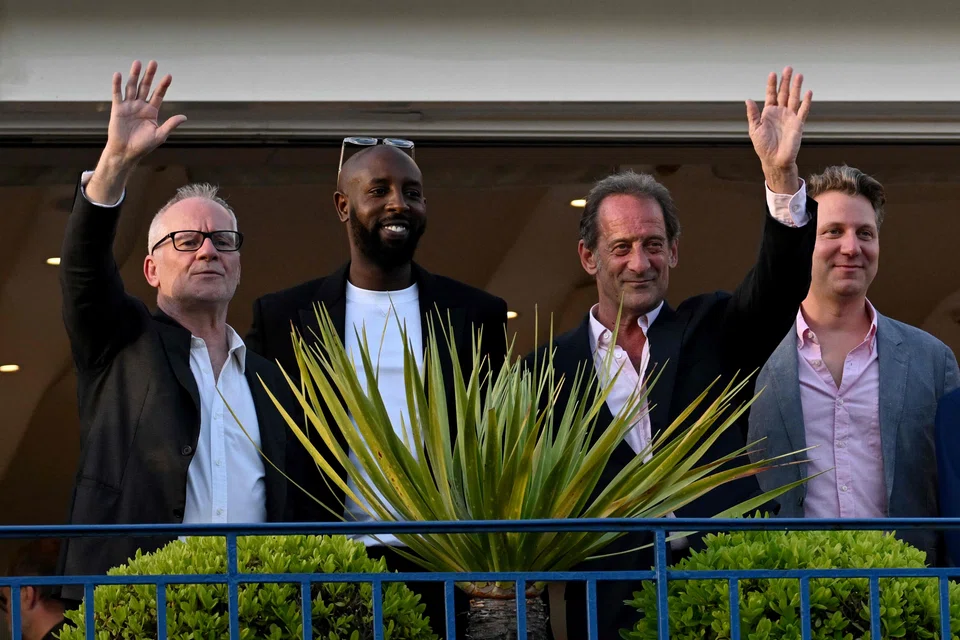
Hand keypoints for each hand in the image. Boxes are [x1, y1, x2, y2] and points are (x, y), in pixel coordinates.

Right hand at [87, 60, 186, 203]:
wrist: (126, 153)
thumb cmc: (143, 146)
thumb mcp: (160, 135)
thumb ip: (170, 124)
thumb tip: (184, 117)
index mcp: (151, 111)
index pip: (158, 95)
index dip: (163, 86)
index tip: (169, 76)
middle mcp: (140, 106)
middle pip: (145, 87)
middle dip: (149, 75)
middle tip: (153, 63)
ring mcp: (129, 106)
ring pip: (132, 87)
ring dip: (134, 75)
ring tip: (138, 63)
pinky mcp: (117, 109)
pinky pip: (117, 94)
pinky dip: (117, 85)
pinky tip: (118, 74)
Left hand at [745, 67, 811, 192]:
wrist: (774, 160)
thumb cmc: (763, 146)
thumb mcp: (754, 129)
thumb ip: (753, 114)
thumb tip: (748, 100)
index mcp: (768, 113)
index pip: (771, 95)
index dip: (772, 85)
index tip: (773, 73)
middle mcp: (780, 112)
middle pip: (784, 93)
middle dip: (785, 81)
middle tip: (788, 68)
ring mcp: (790, 117)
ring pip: (794, 98)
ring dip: (796, 87)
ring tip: (798, 75)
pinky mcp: (798, 123)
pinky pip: (803, 110)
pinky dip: (806, 101)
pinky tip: (808, 92)